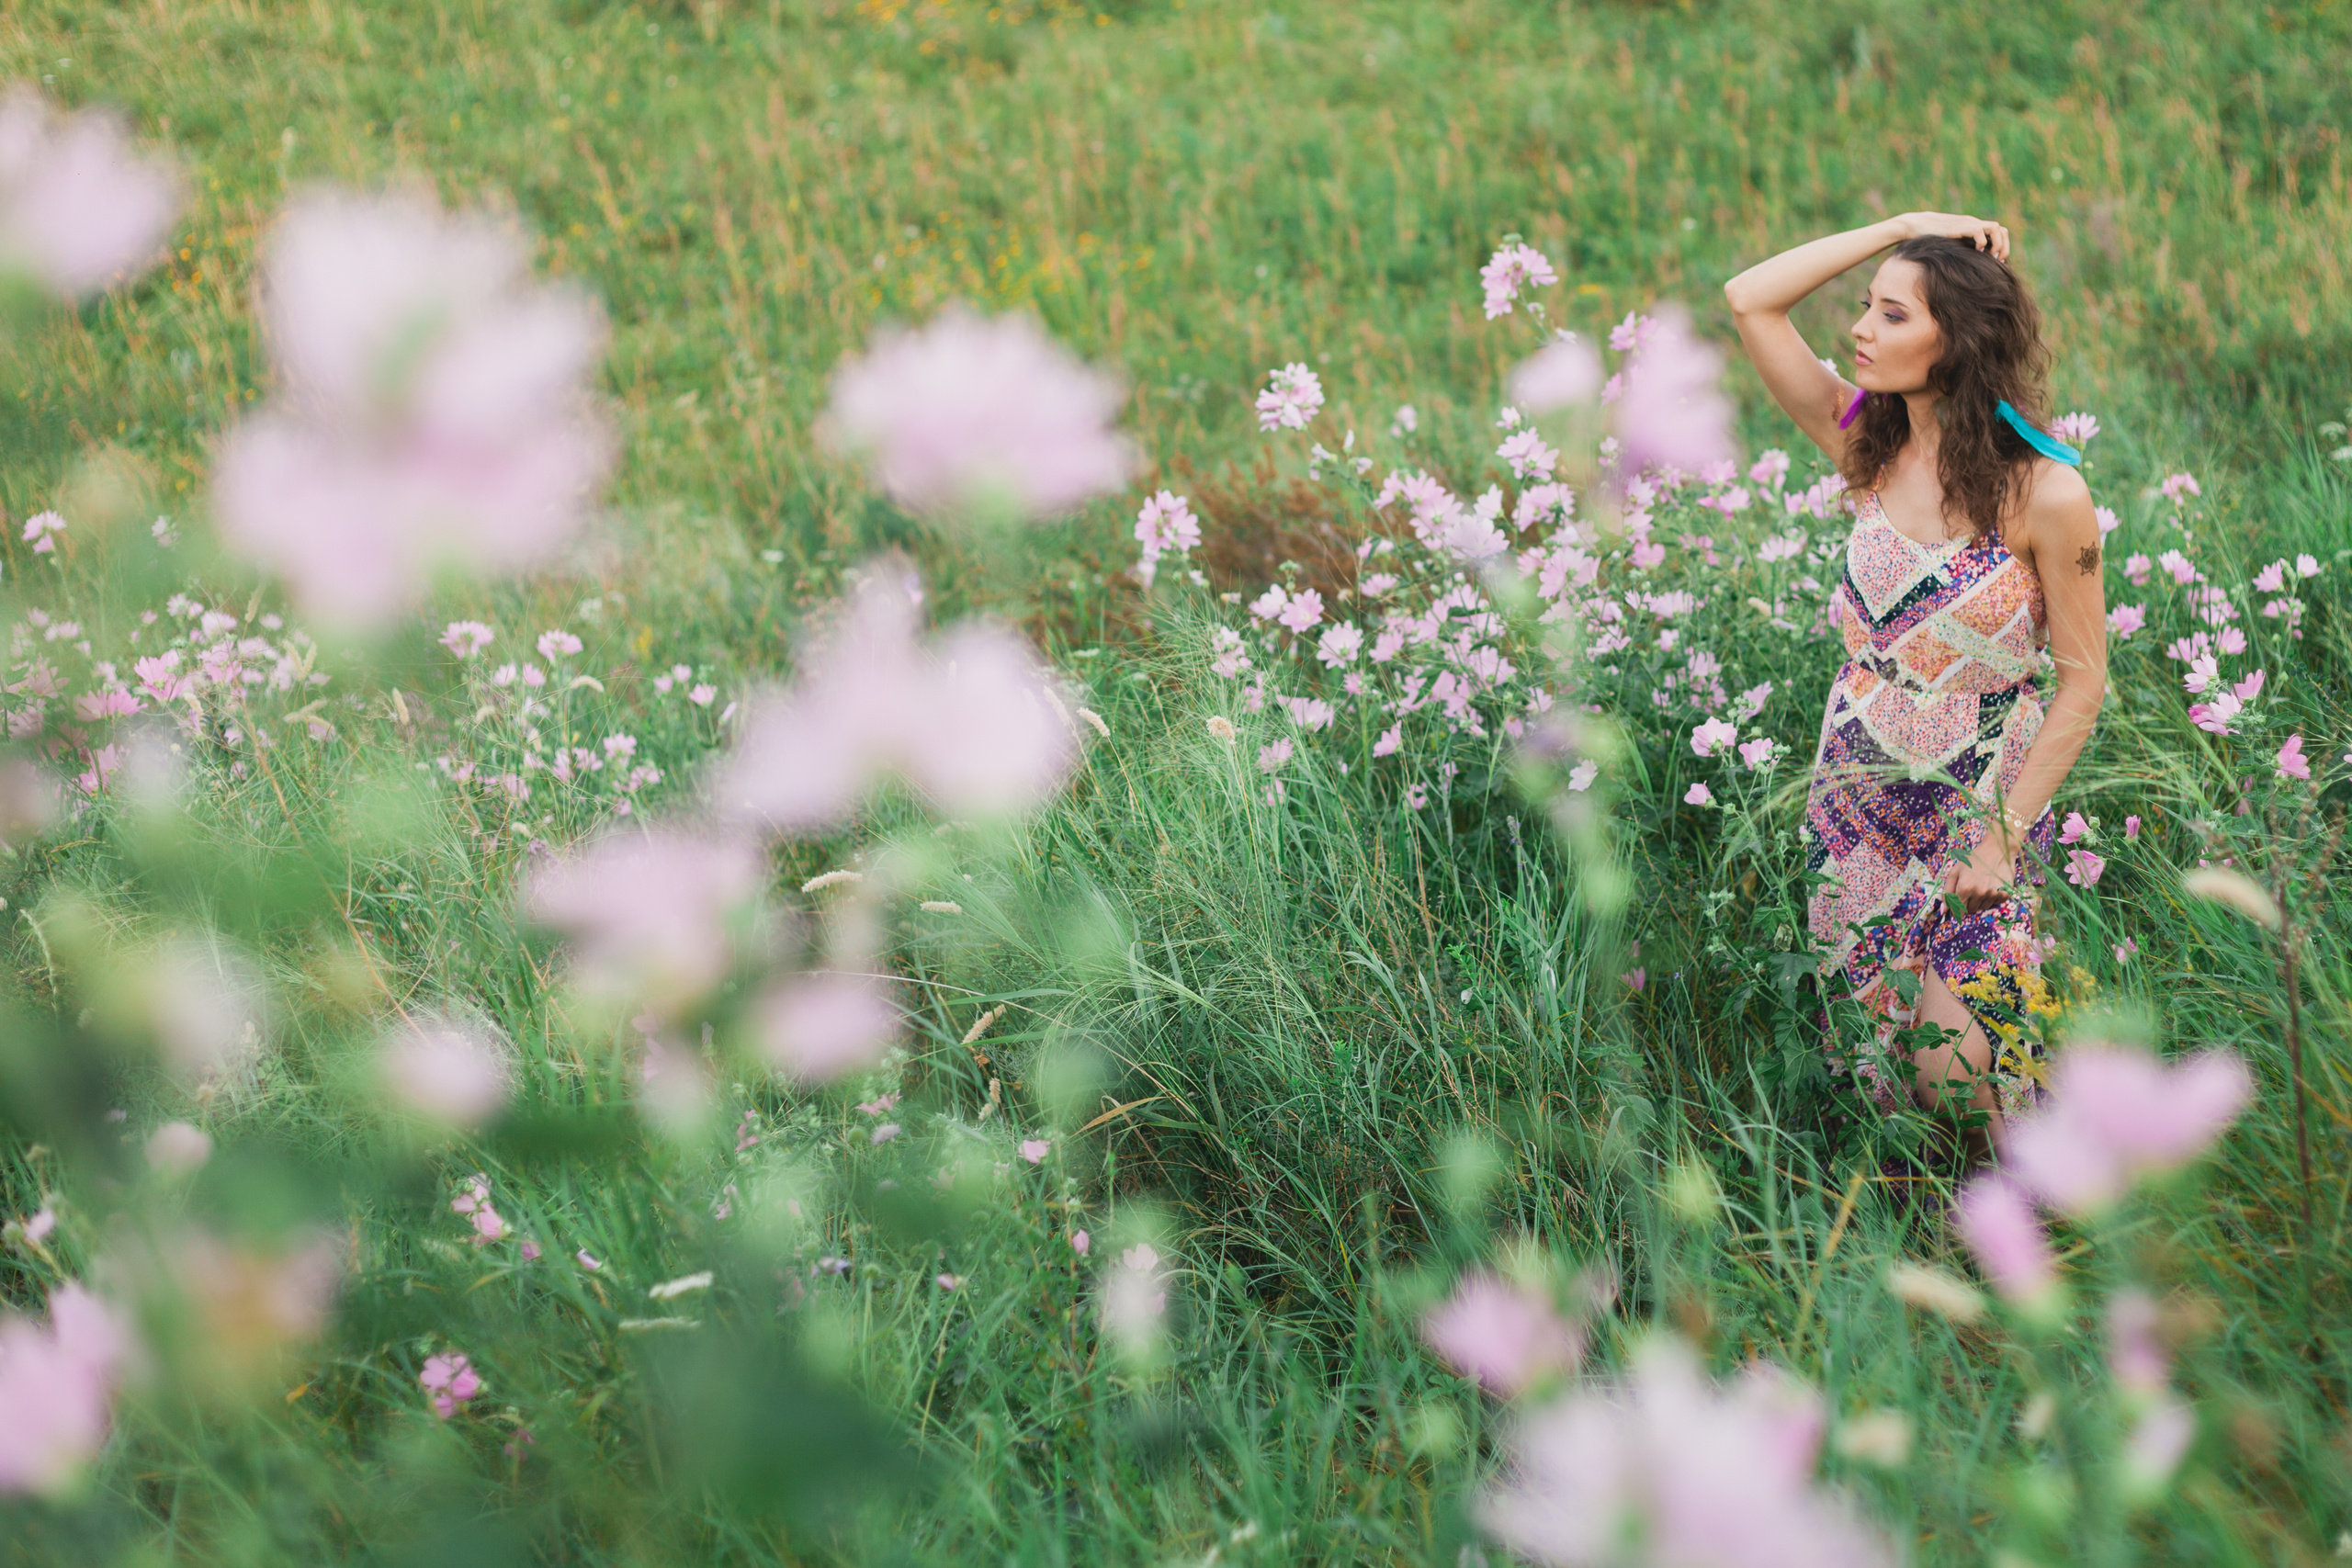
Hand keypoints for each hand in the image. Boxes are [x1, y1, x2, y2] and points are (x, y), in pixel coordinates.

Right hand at [1896, 211, 2011, 262]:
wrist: (1915, 226)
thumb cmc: (1929, 239)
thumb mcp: (1949, 246)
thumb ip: (1960, 251)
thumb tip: (1967, 268)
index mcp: (1974, 228)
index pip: (1998, 233)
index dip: (2002, 246)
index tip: (1998, 261)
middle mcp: (1974, 224)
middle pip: (2002, 230)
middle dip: (2004, 246)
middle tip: (1999, 260)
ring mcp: (1969, 223)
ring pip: (1996, 228)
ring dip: (1997, 244)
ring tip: (1991, 256)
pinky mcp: (1961, 226)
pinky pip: (1979, 231)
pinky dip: (1982, 242)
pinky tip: (1976, 251)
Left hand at [1941, 834, 2017, 914]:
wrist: (1997, 849)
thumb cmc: (1974, 859)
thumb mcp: (1955, 871)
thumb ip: (1947, 892)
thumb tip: (1943, 911)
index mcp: (1964, 888)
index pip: (1959, 910)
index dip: (1957, 907)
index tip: (1959, 902)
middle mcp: (1979, 893)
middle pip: (1971, 910)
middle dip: (1969, 902)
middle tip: (1971, 888)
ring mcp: (1993, 894)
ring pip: (1983, 907)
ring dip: (1981, 900)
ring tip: (1982, 885)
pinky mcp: (2005, 893)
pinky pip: (1996, 903)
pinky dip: (1994, 897)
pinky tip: (1993, 885)